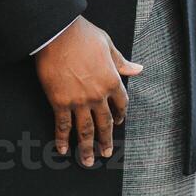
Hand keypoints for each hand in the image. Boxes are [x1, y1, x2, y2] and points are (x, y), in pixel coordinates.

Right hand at [32, 15, 142, 166]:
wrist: (57, 34)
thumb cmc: (83, 36)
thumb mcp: (108, 45)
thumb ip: (121, 62)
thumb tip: (138, 69)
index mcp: (112, 80)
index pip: (121, 104)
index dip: (120, 115)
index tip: (118, 122)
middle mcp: (98, 95)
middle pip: (105, 123)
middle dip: (106, 141)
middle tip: (106, 153)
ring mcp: (79, 101)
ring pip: (85, 130)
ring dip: (87, 148)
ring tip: (88, 161)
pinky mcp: (60, 102)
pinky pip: (63, 125)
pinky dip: (63, 139)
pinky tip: (64, 149)